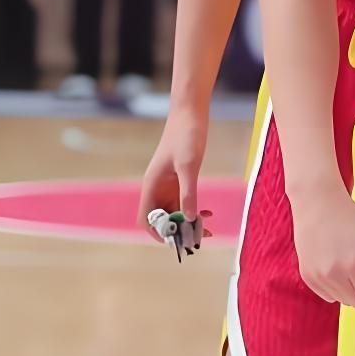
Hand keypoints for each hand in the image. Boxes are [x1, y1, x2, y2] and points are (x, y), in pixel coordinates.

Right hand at [137, 107, 211, 247]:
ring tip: (207, 230)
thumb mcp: (188, 166)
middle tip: (200, 239)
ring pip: (174, 212)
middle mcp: (156, 188)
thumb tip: (189, 218)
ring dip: (188, 222)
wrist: (190, 114)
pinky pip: (183, 201)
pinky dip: (193, 209)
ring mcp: (168, 184)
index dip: (158, 233)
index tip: (176, 242)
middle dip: (178, 231)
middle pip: (162, 218)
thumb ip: (188, 192)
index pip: (146, 219)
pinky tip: (208, 212)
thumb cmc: (186, 136)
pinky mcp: (179, 179)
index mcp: (151, 186)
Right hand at [292, 186, 354, 309]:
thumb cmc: (350, 218)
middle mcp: (334, 275)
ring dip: (352, 291)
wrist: (318, 203)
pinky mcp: (307, 276)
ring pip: (342, 300)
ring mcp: (318, 277)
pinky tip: (338, 266)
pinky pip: (327, 295)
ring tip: (352, 265)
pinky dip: (336, 287)